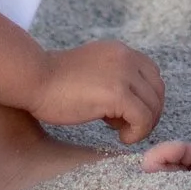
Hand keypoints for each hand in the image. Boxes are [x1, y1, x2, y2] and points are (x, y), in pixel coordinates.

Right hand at [29, 41, 164, 143]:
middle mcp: (126, 58)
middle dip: (149, 113)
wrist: (32, 78)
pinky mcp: (118, 94)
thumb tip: (131, 102)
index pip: (152, 74)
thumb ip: (112, 76)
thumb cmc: (52, 81)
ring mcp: (123, 75)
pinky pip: (143, 119)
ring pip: (153, 106)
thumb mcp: (91, 69)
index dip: (147, 98)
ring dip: (142, 125)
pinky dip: (137, 133)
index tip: (131, 114)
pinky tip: (121, 138)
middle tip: (130, 128)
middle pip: (158, 90)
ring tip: (120, 132)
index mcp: (120, 51)